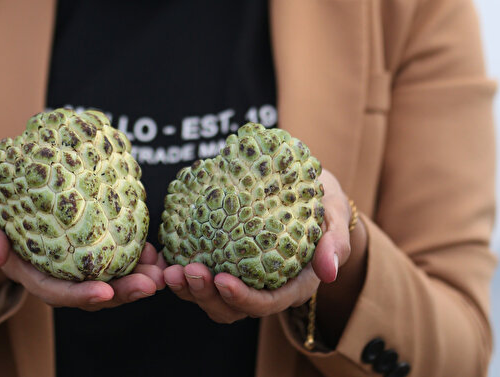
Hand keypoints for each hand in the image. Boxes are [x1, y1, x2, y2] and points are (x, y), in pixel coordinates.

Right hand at [0, 151, 164, 310]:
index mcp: (24, 266)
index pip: (54, 289)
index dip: (79, 293)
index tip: (106, 291)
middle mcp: (50, 268)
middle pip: (87, 290)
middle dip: (121, 292)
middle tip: (153, 283)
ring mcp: (67, 257)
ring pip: (104, 277)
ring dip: (135, 278)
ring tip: (162, 270)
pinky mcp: (81, 241)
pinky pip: (108, 255)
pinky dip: (132, 256)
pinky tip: (153, 251)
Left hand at [162, 168, 356, 323]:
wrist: (311, 192)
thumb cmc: (324, 204)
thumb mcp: (336, 215)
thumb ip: (335, 241)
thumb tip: (329, 271)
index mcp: (293, 284)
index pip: (266, 303)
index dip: (243, 298)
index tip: (221, 280)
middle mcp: (265, 287)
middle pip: (232, 307)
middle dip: (206, 296)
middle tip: (186, 270)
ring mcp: (243, 276)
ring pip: (212, 297)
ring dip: (188, 289)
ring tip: (169, 269)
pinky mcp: (225, 260)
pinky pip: (202, 273)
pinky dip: (181, 270)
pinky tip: (164, 256)